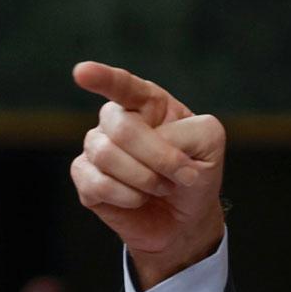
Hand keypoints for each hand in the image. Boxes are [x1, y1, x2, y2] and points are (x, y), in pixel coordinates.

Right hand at [70, 61, 226, 289]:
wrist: (186, 219)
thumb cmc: (195, 174)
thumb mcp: (209, 143)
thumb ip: (185, 132)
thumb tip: (151, 142)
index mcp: (146, 102)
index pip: (122, 85)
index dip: (102, 78)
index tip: (82, 72)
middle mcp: (116, 120)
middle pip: (122, 127)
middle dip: (158, 157)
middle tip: (183, 176)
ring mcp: (96, 148)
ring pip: (106, 155)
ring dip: (145, 179)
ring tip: (162, 187)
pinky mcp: (85, 178)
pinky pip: (97, 184)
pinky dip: (128, 197)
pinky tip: (140, 199)